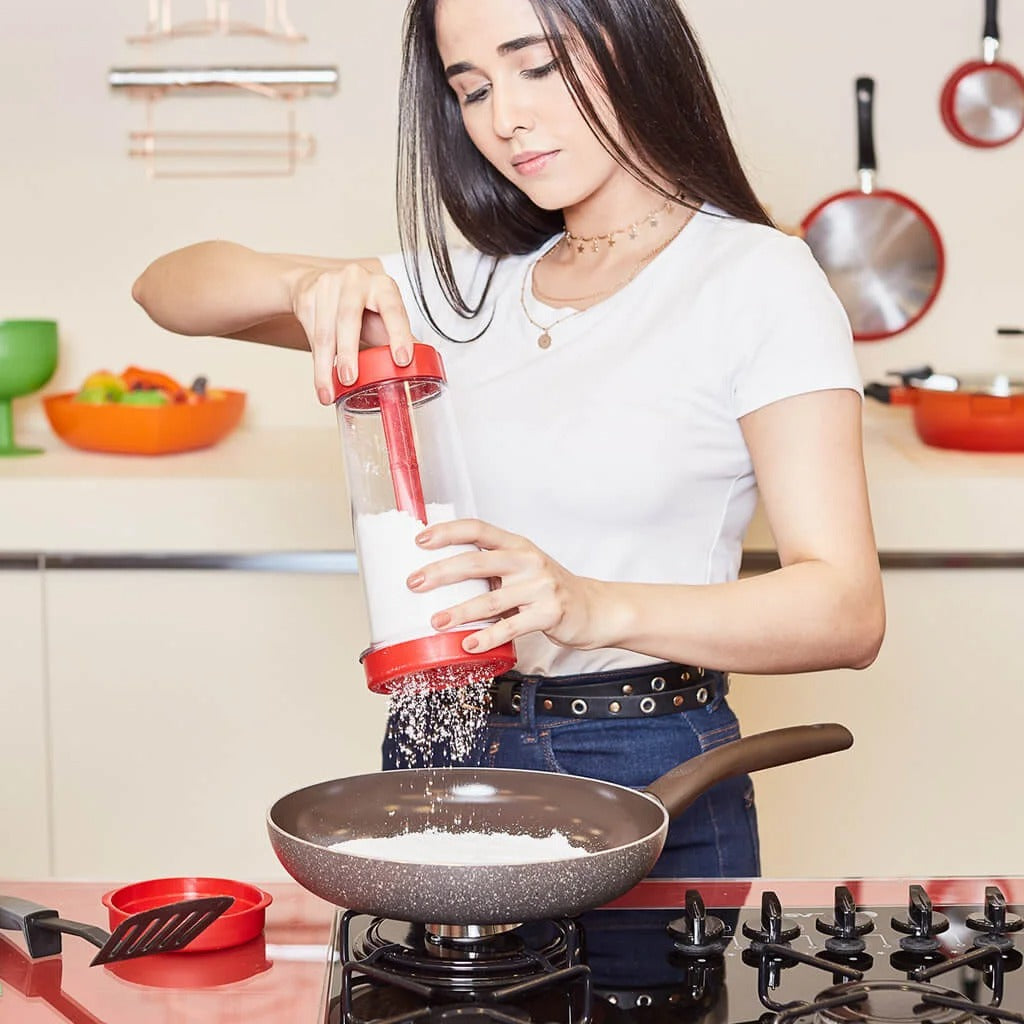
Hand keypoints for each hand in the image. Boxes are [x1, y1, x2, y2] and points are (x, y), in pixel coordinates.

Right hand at [287, 263, 416, 403]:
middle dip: (349, 352)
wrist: (317, 284)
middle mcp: (355, 280)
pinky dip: (317, 362)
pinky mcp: (307, 296)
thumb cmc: (357, 305)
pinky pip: (311, 334)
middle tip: (350, 379)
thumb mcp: (380, 316)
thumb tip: (420, 366)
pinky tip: (321, 381)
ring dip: (325, 366)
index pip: (392, 310)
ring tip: (329, 392)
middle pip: (349, 318)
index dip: (398, 335)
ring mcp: (328, 285)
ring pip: (325, 331)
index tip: (401, 360)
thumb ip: (394, 337)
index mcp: (382, 286)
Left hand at [407, 519, 608, 653]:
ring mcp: (540, 587)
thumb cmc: (548, 589)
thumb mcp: (522, 568)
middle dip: (441, 572)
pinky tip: (469, 644)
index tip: (420, 539)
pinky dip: (487, 637)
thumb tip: (440, 573)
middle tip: (414, 583)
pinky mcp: (549, 613)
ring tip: (436, 621)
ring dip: (459, 611)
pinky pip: (511, 627)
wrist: (593, 608)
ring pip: (491, 599)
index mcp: (517, 545)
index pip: (478, 529)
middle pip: (477, 561)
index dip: (447, 532)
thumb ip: (491, 566)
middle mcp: (528, 560)